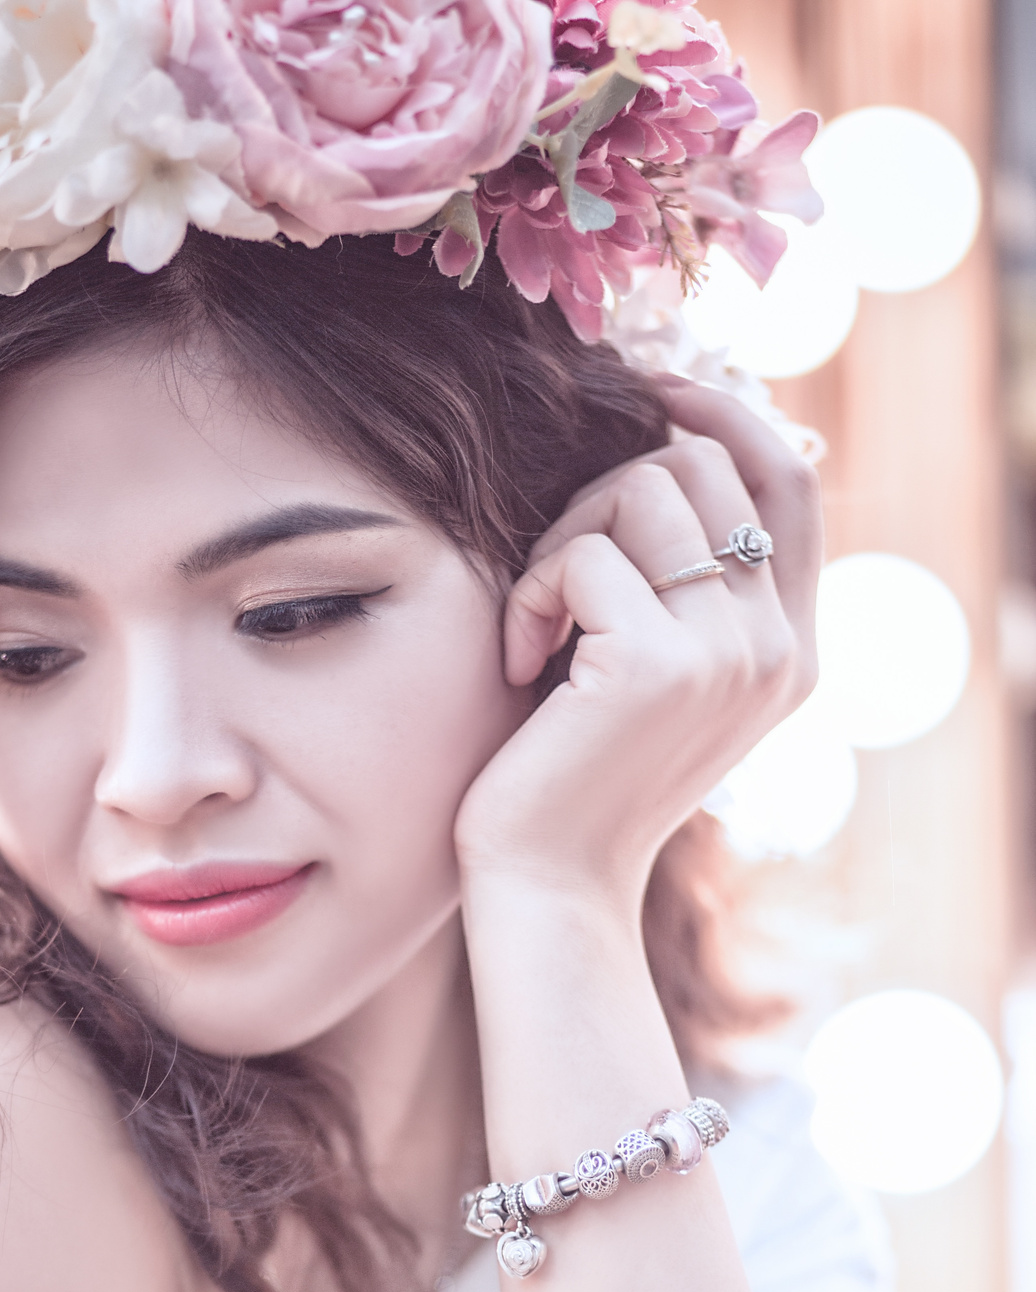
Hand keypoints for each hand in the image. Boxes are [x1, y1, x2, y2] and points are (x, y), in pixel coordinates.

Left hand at [454, 379, 821, 916]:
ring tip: (538, 624)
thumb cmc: (574, 778)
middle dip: (604, 497)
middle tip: (556, 578)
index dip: (725, 414)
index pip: (790, 480)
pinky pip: (582, 554)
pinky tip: (517, 659)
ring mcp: (729, 652)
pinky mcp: (657, 664)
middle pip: (702, 465)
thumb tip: (669, 444)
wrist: (550, 885)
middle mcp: (779, 647)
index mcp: (792, 649)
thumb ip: (686, 586)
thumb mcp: (652, 673)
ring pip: (642, 491)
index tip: (651, 387)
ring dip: (562, 542)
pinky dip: (530, 593)